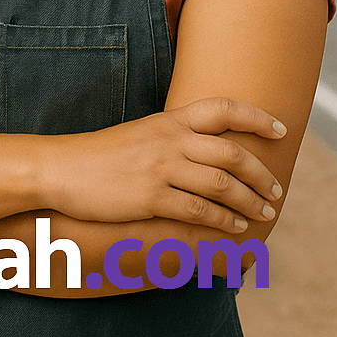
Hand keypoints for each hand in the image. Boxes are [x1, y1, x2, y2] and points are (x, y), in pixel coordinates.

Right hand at [44, 97, 285, 233]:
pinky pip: (199, 210)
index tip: (277, 130)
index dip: (255, 117)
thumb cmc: (98, 154)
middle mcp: (168, 140)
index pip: (222, 108)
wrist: (59, 168)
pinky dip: (224, 220)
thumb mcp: (138, 134)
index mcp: (166, 120)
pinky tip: (233, 227)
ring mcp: (160, 168)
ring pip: (222, 183)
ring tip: (262, 213)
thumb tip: (204, 150)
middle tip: (275, 190)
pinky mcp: (150, 197)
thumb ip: (171, 138)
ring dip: (249, 201)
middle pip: (232, 152)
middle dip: (261, 174)